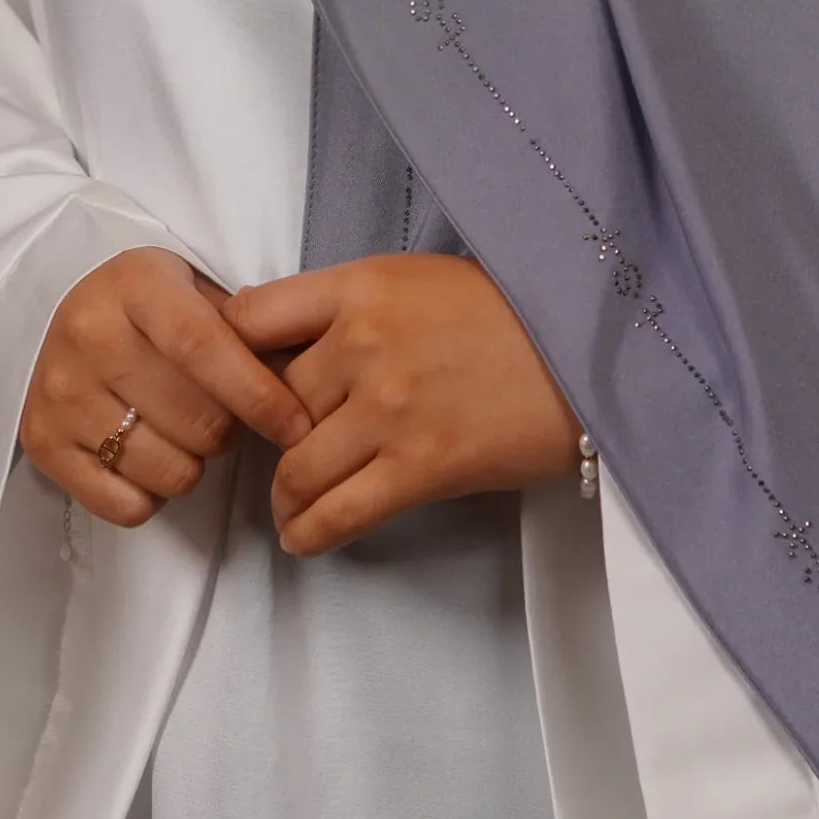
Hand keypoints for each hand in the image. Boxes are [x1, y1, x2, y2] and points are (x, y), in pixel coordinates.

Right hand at [20, 246, 310, 528]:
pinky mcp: (40, 441)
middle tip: (223, 414)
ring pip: (168, 471)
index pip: (206, 349)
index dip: (259, 396)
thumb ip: (249, 330)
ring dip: (193, 464)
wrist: (59, 306)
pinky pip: (125, 505)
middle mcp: (89, 335)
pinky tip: (148, 455)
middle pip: (197, 423)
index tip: (298, 428)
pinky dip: (152, 495)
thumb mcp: (197, 291)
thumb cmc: (151, 306)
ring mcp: (59, 392)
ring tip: (181, 431)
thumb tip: (310, 384)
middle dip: (230, 430)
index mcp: (136, 286)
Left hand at [222, 252, 580, 554]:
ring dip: (282, 497)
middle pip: (269, 404)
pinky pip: (337, 514)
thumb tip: (276, 349)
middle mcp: (363, 343)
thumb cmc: (505, 312)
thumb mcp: (415, 280)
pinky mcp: (421, 466)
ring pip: (294, 469)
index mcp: (360, 285)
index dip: (229, 358)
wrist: (589, 349)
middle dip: (262, 438)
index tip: (236, 385)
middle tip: (271, 456)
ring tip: (288, 506)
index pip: (249, 318)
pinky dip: (308, 534)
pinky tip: (304, 537)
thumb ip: (346, 306)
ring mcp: (390, 408)